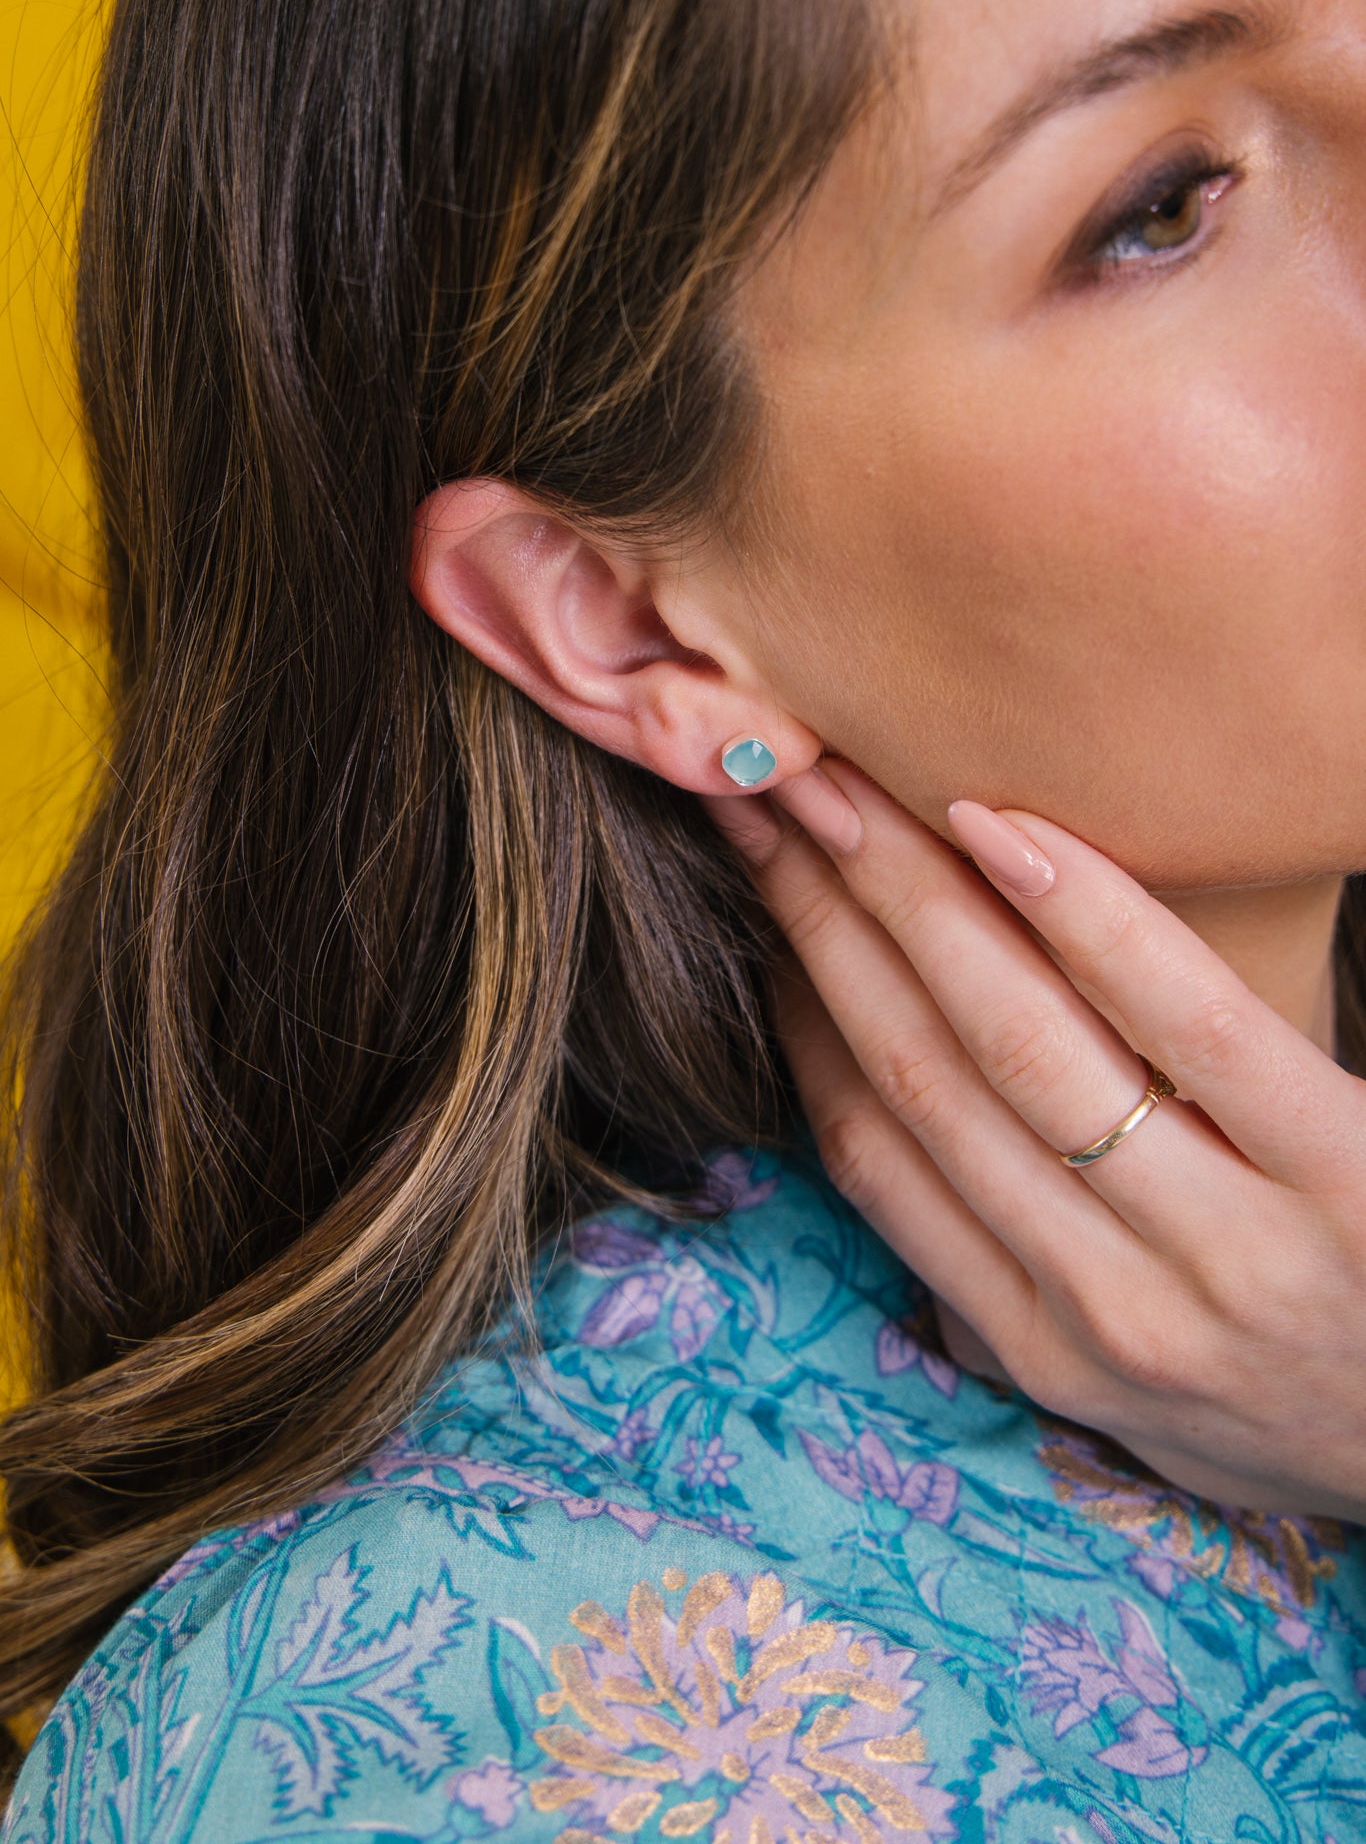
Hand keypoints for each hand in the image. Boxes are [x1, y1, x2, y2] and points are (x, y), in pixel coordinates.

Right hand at [701, 757, 1365, 1521]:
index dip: (798, 1008)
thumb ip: (1019, 1304)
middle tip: (767, 793)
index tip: (758, 897)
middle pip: (924, 1076)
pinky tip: (1012, 833)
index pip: (874, 1153)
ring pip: (1024, 1048)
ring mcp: (1222, 1250)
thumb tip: (896, 1176)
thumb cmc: (1301, 1406)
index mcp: (1041, 1348)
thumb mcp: (1140, 1410)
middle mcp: (1107, 1307)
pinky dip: (1093, 923)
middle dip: (827, 917)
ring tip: (853, 792)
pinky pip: (1193, 1027)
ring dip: (919, 902)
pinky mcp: (1343, 1178)